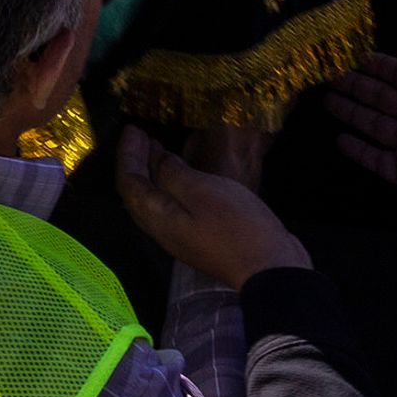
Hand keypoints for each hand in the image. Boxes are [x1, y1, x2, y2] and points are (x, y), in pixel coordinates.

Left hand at [116, 127, 310, 289]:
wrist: (270, 267)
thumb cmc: (235, 225)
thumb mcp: (201, 190)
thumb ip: (173, 174)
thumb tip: (158, 162)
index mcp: (158, 218)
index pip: (129, 184)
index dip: (127, 155)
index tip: (132, 129)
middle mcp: (163, 229)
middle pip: (138, 192)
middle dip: (135, 161)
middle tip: (140, 135)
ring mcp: (182, 235)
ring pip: (155, 199)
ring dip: (152, 171)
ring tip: (155, 147)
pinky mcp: (200, 235)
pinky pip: (173, 204)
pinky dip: (169, 183)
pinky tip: (182, 172)